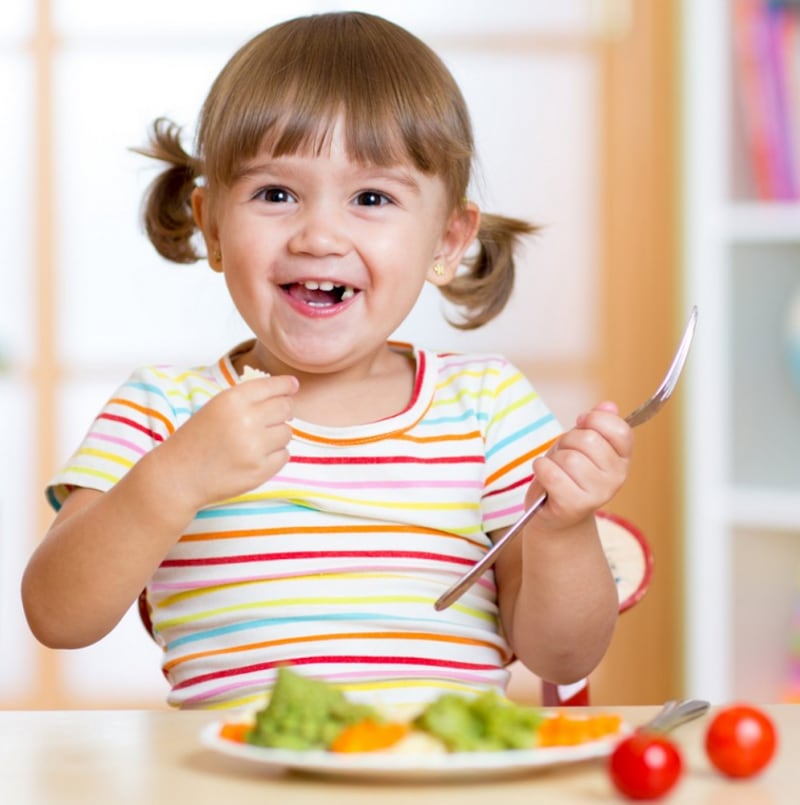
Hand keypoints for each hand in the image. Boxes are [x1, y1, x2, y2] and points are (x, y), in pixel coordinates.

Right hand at [157, 374, 298, 509]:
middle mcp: (246, 420)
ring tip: (255, 441)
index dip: (286, 385)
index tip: (293, 386)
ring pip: (287, 432)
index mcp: (232, 400)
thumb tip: (286, 391)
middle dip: (284, 410)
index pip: (273, 386)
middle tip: (272, 417)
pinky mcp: (260, 470)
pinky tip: (255, 457)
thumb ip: (247, 399)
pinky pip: (284, 455)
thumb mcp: (216, 407)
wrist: (178, 476)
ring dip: (277, 435)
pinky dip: (275, 455)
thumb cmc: (196, 440)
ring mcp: (255, 447)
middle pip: (286, 408)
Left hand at [525, 401, 631, 528]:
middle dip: (567, 441)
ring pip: (569, 457)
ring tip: (556, 470)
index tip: (582, 424)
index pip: (619, 429)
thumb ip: (596, 424)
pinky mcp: (575, 505)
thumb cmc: (567, 474)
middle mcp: (617, 478)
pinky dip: (541, 469)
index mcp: (622, 459)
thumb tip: (608, 406)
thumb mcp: (582, 444)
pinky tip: (545, 476)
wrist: (555, 514)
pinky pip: (552, 473)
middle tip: (564, 456)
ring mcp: (598, 494)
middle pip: (587, 440)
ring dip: (553, 459)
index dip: (595, 420)